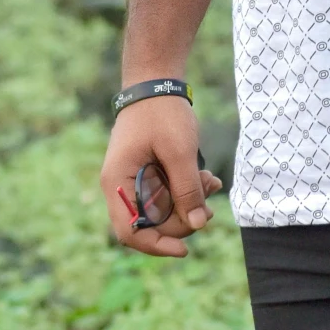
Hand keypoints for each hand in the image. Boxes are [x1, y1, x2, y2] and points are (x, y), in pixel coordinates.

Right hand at [95, 98, 222, 257]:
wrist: (157, 79)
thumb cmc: (163, 112)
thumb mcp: (179, 151)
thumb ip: (187, 189)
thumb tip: (198, 225)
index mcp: (118, 182)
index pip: (131, 231)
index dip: (157, 245)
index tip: (184, 249)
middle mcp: (121, 185)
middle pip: (150, 223)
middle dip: (182, 219)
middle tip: (209, 208)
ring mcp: (133, 179)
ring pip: (162, 209)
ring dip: (188, 202)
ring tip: (211, 184)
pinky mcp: (146, 172)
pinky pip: (166, 192)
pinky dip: (186, 189)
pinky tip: (206, 178)